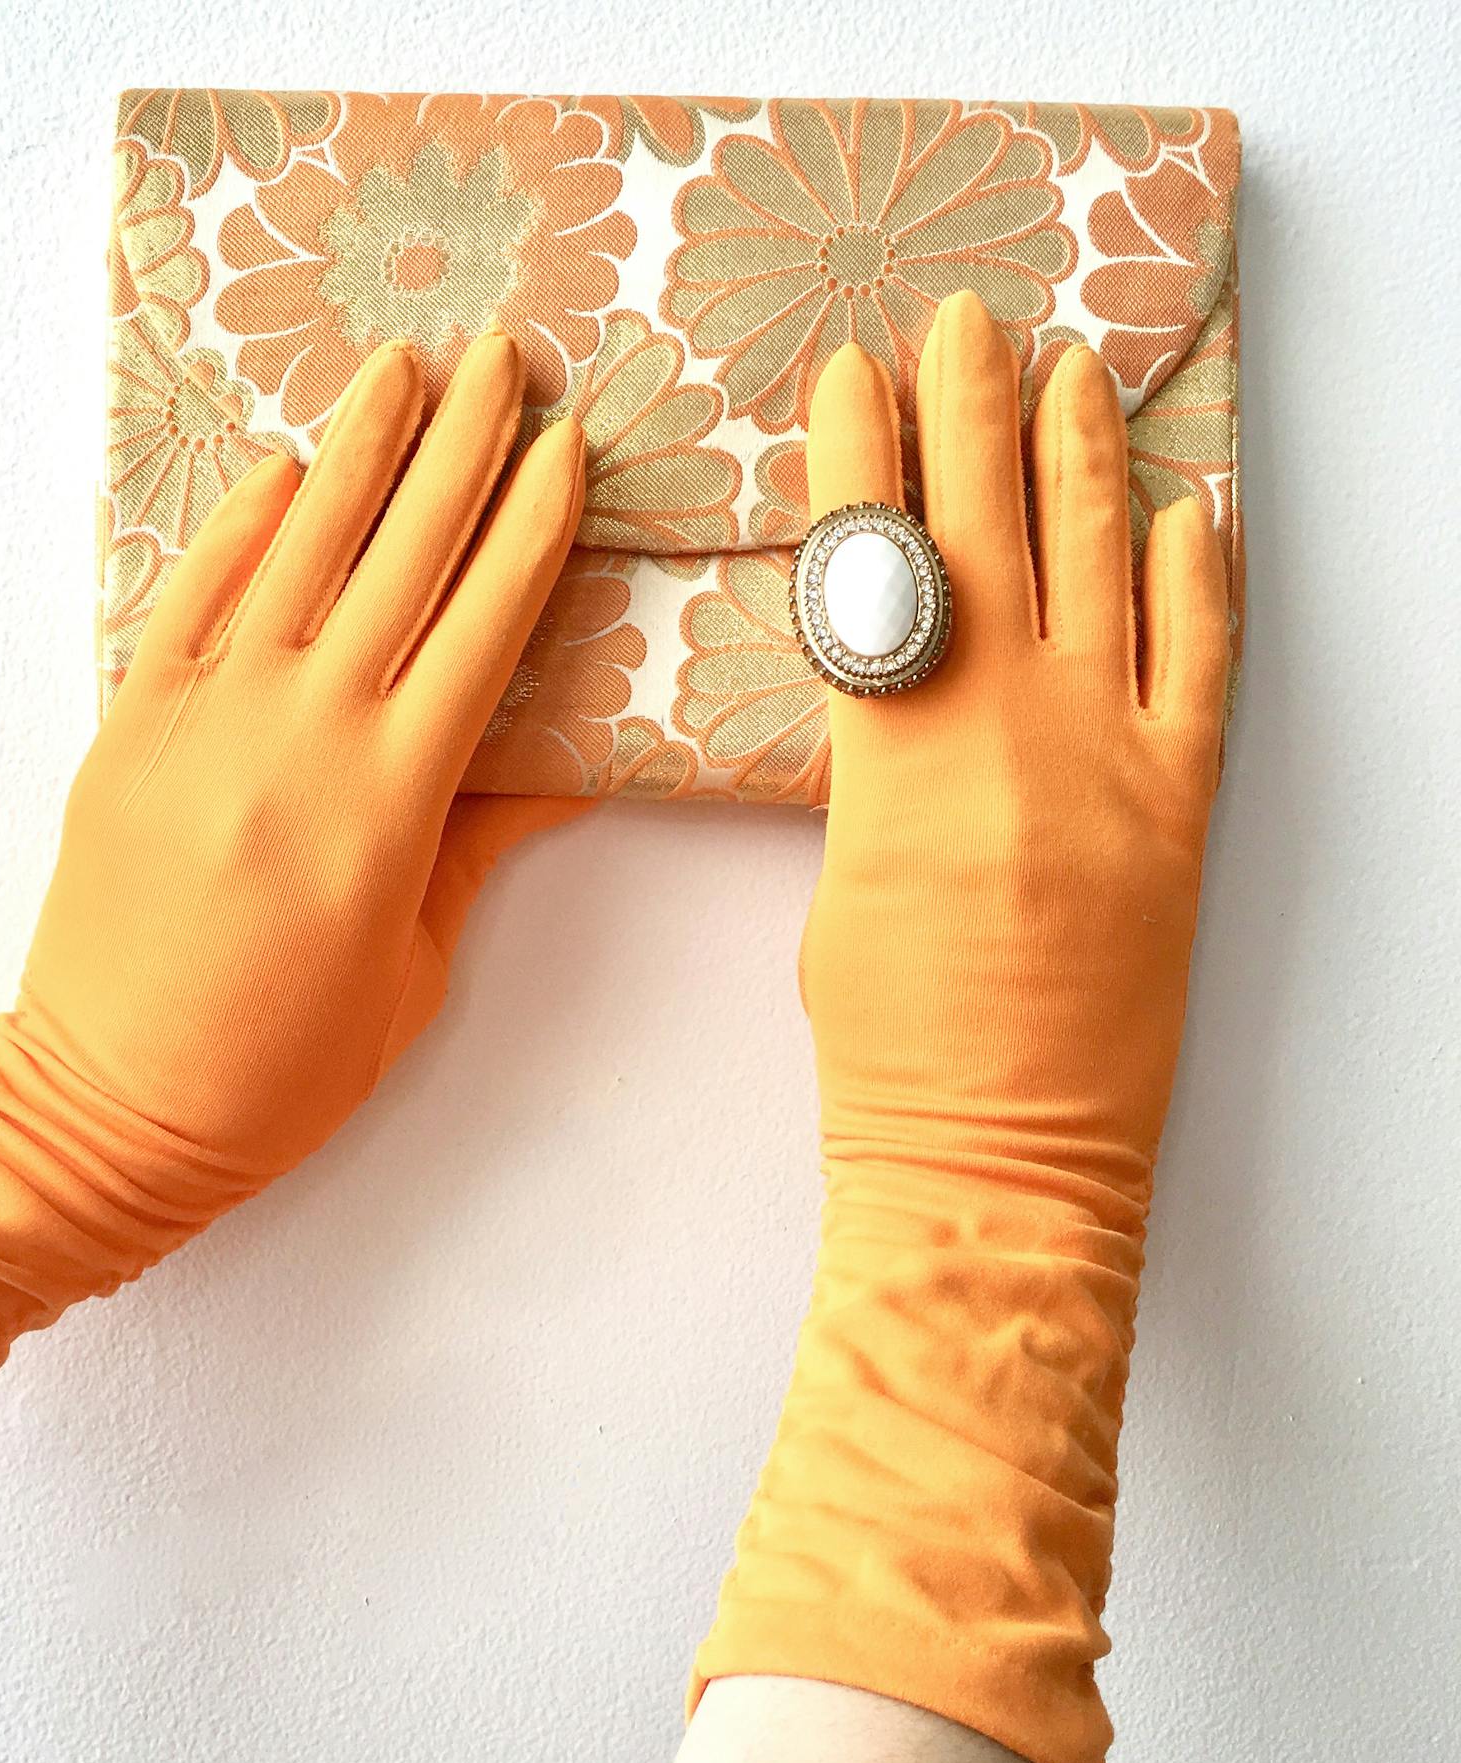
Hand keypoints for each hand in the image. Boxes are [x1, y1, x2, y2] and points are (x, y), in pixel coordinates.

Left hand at [21, 330, 586, 1180]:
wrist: (107, 1102)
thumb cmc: (282, 1065)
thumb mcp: (413, 969)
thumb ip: (474, 848)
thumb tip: (555, 769)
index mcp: (396, 793)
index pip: (487, 621)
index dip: (536, 523)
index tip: (571, 444)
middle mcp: (306, 725)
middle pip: (406, 554)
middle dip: (466, 446)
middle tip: (505, 355)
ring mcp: (208, 710)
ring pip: (301, 547)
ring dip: (360, 448)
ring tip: (403, 365)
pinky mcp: (133, 720)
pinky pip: (192, 595)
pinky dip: (236, 525)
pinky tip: (281, 467)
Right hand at [688, 292, 1229, 1762]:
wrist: (1000, 1160)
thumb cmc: (891, 1050)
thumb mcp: (839, 888)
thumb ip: (875, 772)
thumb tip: (903, 695)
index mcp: (901, 754)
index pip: (873, 563)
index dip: (858, 455)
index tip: (848, 369)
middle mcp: (1013, 728)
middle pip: (987, 532)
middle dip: (968, 412)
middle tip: (958, 321)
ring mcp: (1112, 758)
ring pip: (1099, 566)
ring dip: (1080, 456)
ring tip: (1069, 364)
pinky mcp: (1181, 805)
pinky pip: (1203, 661)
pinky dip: (1200, 574)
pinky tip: (1187, 504)